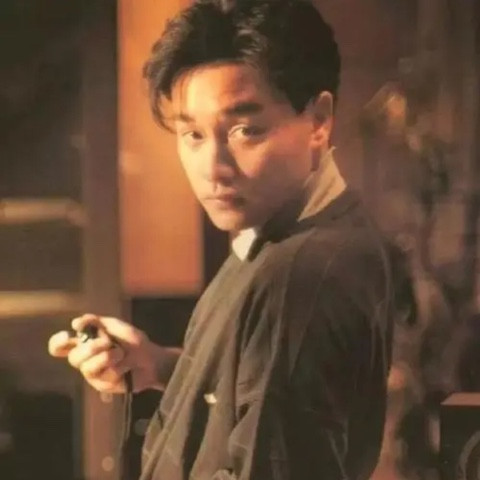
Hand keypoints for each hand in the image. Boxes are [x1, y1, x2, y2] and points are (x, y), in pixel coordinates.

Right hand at [48, 314, 166, 393]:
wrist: (152, 359)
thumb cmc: (134, 342)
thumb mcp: (117, 326)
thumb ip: (97, 322)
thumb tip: (75, 322)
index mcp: (85, 343)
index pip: (60, 347)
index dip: (57, 343)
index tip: (67, 336)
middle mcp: (85, 360)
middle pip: (74, 358)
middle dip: (91, 348)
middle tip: (107, 342)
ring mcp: (93, 375)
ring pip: (88, 368)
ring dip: (106, 357)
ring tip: (121, 353)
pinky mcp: (104, 385)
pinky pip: (105, 377)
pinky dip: (118, 368)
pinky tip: (126, 366)